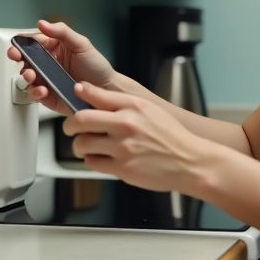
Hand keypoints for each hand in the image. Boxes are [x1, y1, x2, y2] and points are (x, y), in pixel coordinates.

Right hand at [6, 20, 116, 113]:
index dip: (22, 43)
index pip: (32, 43)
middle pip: (25, 60)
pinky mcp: (48, 97)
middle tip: (17, 57)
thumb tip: (42, 23)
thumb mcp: (82, 44)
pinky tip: (42, 90)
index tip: (17, 44)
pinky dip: (35, 92)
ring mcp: (46, 81)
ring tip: (32, 76)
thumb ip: (62, 32)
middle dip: (18, 58)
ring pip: (27, 78)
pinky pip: (35, 95)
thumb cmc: (97, 67)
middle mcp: (47, 65)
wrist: (107, 90)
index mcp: (53, 48)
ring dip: (26, 76)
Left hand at [64, 83, 217, 193]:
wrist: (190, 162)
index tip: (73, 97)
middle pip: (80, 120)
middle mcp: (127, 124)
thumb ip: (117, 101)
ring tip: (88, 146)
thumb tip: (85, 90)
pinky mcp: (123, 168)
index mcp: (133, 106)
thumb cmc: (170, 136)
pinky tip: (102, 158)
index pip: (94, 95)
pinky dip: (92, 160)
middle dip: (70, 126)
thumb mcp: (148, 109)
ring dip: (79, 146)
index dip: (78, 96)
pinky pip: (92, 163)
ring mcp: (123, 147)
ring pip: (82, 144)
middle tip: (72, 129)